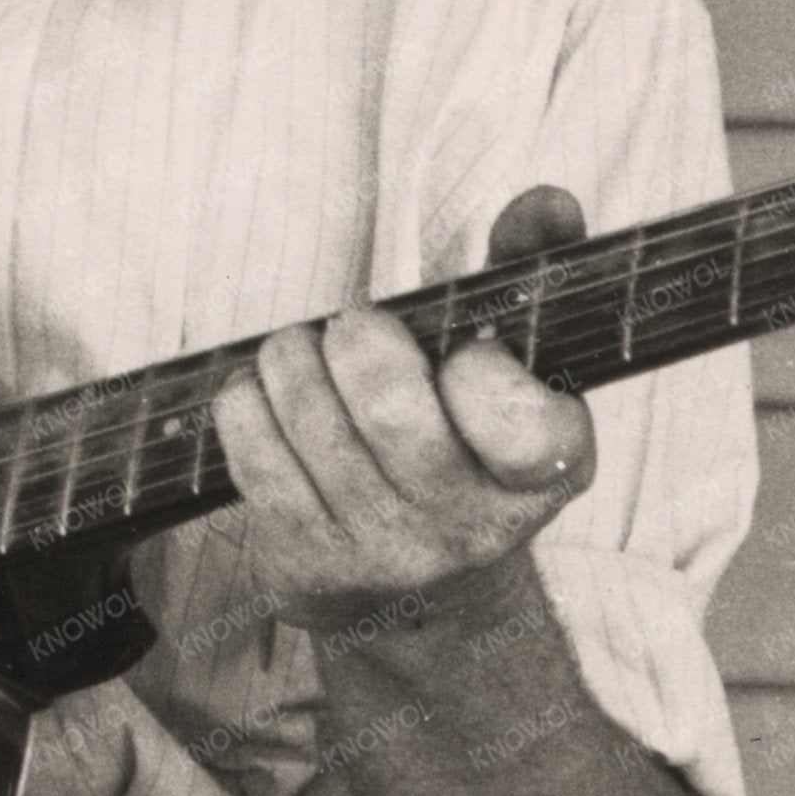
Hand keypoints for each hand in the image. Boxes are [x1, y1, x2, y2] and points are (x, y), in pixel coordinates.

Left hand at [216, 186, 599, 631]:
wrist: (422, 595)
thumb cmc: (467, 444)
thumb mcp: (521, 367)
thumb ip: (533, 271)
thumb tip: (547, 200)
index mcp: (545, 473)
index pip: (508, 410)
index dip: (474, 365)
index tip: (461, 357)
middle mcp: (470, 528)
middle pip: (388, 406)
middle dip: (356, 337)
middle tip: (354, 327)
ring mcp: (386, 554)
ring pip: (310, 420)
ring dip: (290, 359)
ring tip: (303, 353)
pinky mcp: (310, 566)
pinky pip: (254, 456)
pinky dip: (246, 404)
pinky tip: (268, 399)